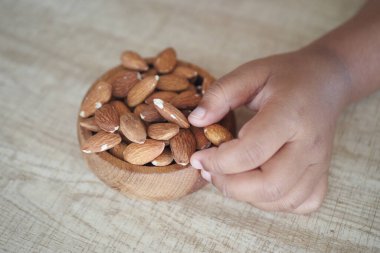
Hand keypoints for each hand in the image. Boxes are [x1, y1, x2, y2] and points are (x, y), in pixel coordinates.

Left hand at [189, 47, 350, 213]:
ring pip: (281, 199)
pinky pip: (299, 204)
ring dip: (247, 195)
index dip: (218, 162)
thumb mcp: (250, 73)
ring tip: (228, 175)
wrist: (325, 82)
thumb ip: (220, 94)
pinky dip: (272, 202)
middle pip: (269, 185)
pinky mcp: (323, 174)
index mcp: (290, 114)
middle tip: (209, 171)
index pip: (251, 152)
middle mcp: (309, 145)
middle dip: (229, 185)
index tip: (198, 157)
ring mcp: (320, 163)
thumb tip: (196, 121)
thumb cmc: (285, 77)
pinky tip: (257, 182)